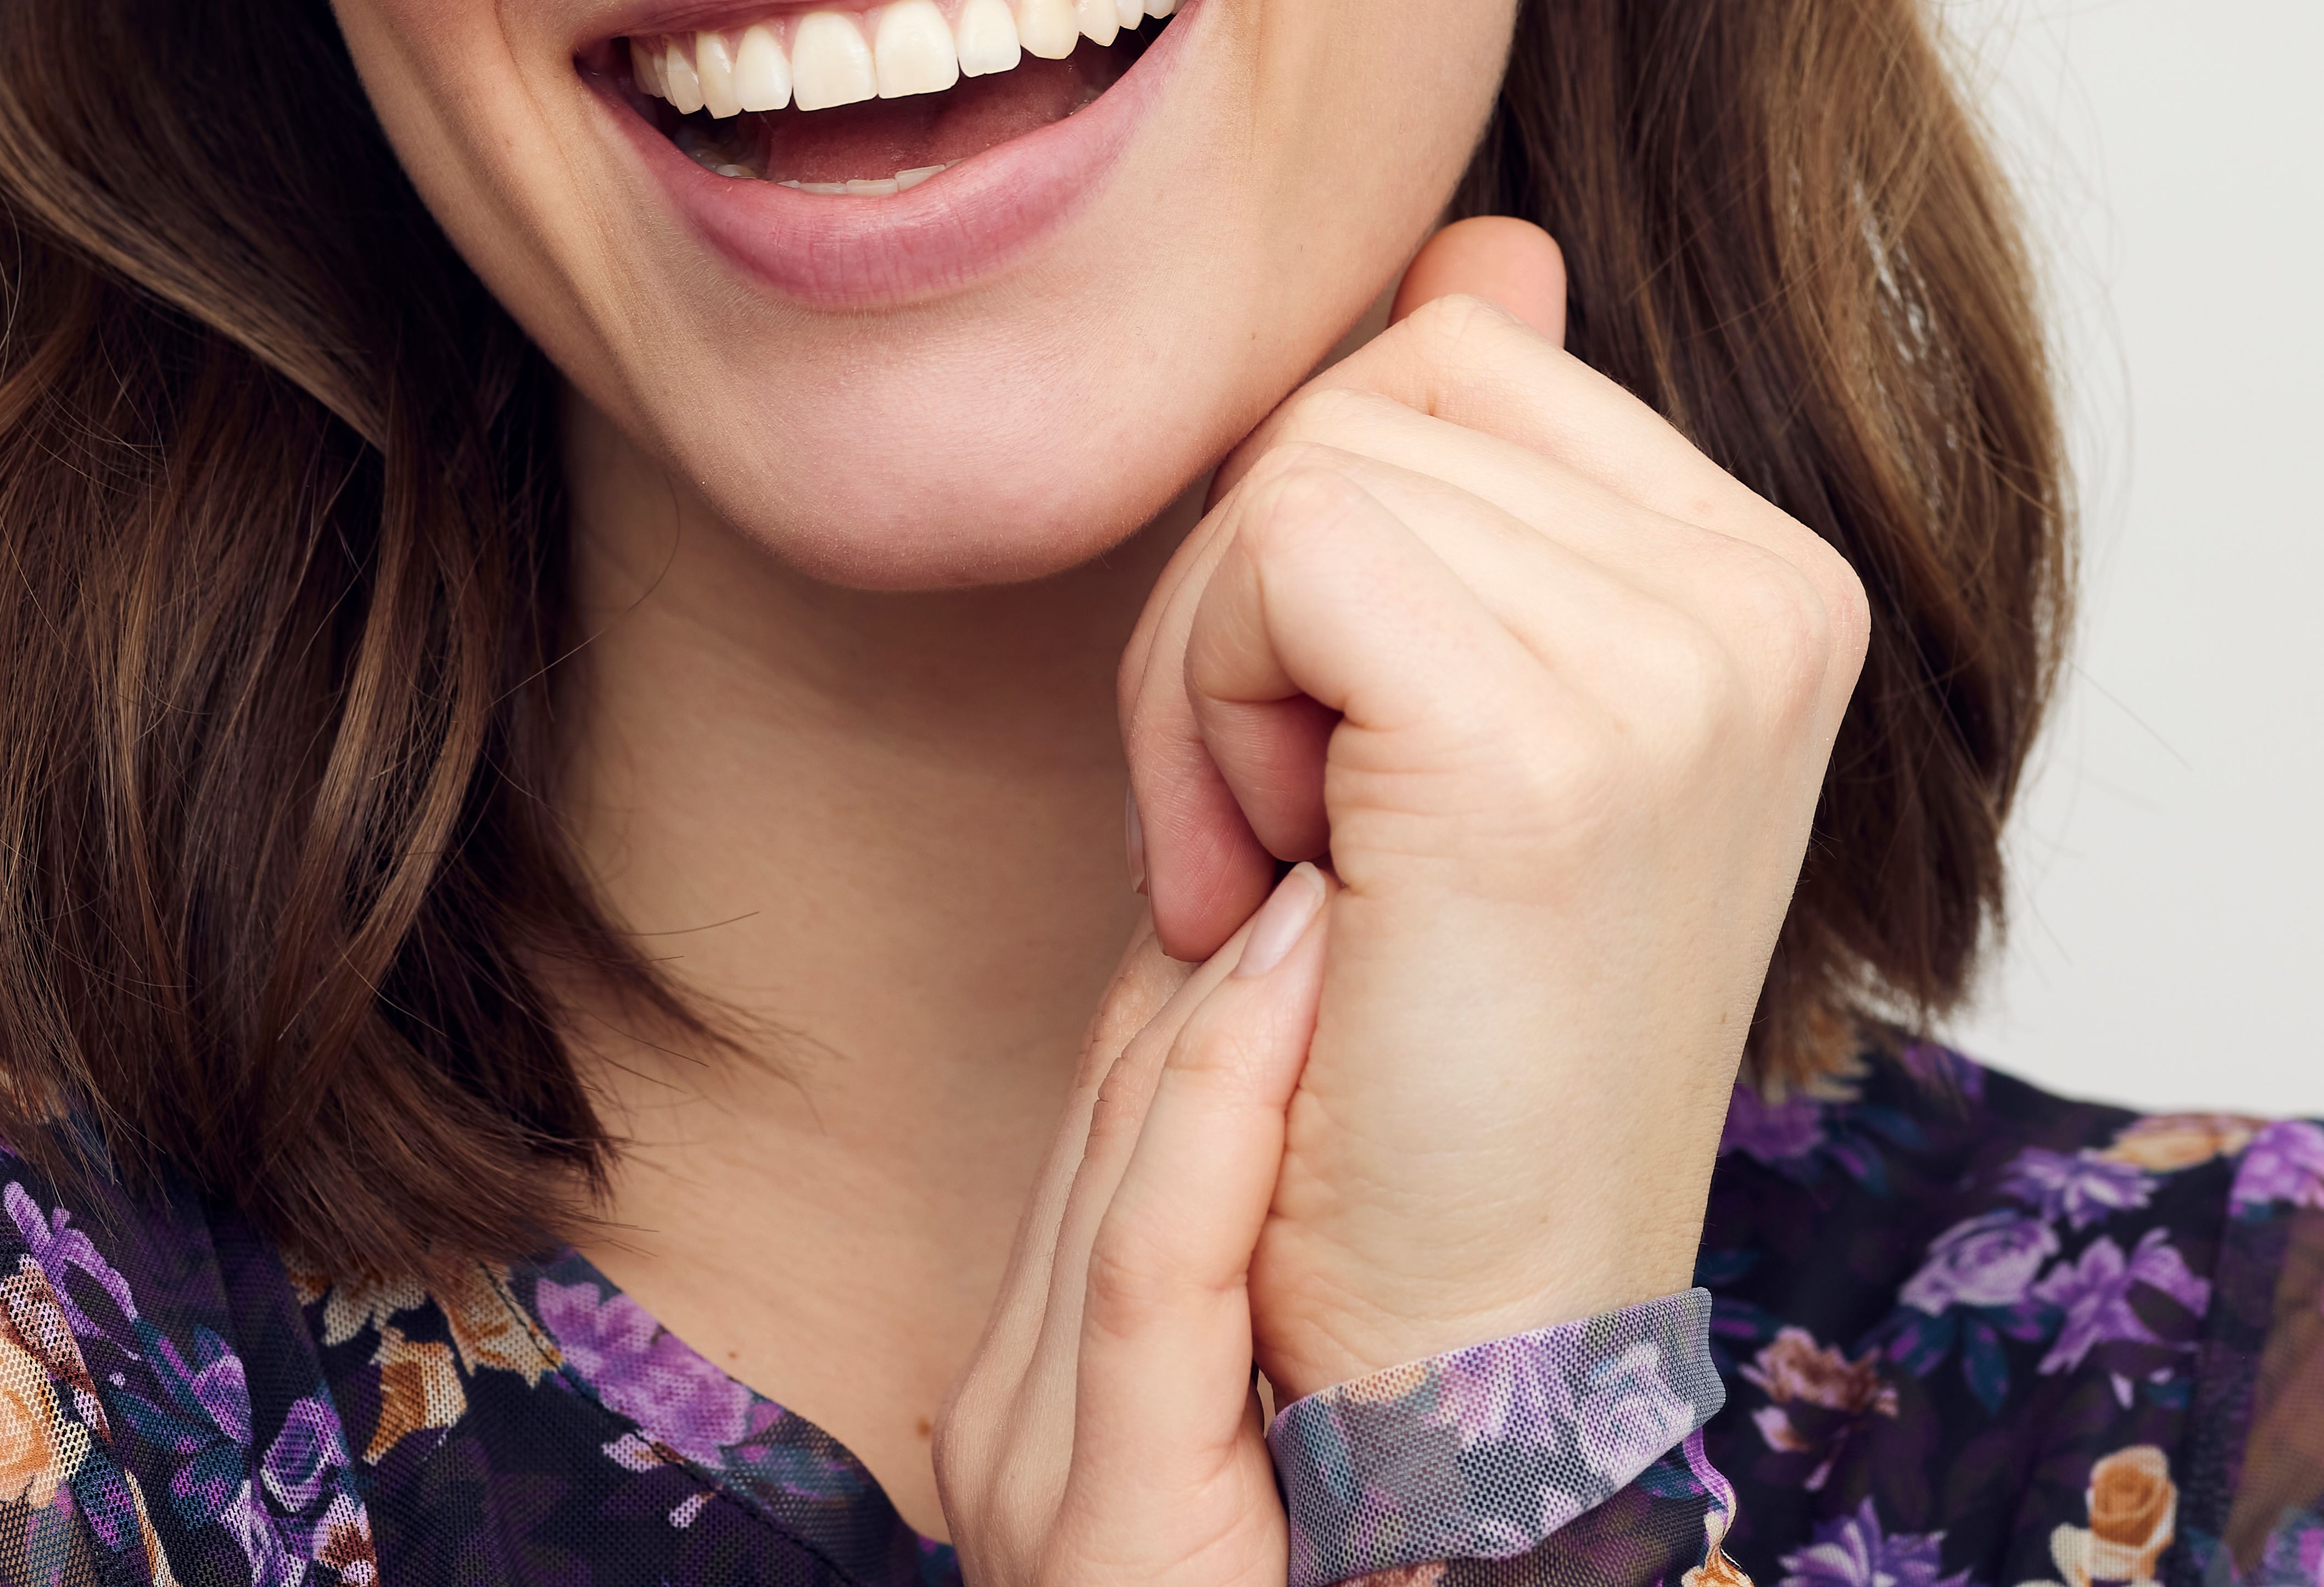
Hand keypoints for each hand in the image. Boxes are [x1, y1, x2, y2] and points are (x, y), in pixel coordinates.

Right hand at [934, 864, 1335, 1586]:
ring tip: (1315, 848)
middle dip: (1205, 957)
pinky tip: (1287, 982)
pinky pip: (1151, 1270)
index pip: (1105, 1144)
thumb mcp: (1249, 1472)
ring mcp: (1030, 1471)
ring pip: (1121, 1167)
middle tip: (1305, 808)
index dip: (1185, 989)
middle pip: (1107, 1127)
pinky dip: (1221, 1107)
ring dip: (1222, 994)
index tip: (1273, 861)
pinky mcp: (1100, 1523)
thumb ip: (1239, 1341)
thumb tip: (1313, 1167)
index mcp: (1035, 1406)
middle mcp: (1008, 1423)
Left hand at [1117, 218, 1867, 1403]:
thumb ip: (1486, 469)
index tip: (1344, 771)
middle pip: (1371, 389)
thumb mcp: (1464, 705)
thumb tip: (1487, 248)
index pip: (1449, 358)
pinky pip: (1278, 554)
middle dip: (1254, 608)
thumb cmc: (1424, 1039)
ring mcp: (1684, 663)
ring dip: (1220, 680)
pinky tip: (1283, 881)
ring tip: (1306, 870)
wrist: (1466, 1333)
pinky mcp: (1547, 743)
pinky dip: (1209, 718)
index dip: (1325, 548)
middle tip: (1296, 835)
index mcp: (1772, 578)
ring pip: (1302, 466)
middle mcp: (1771, 596)